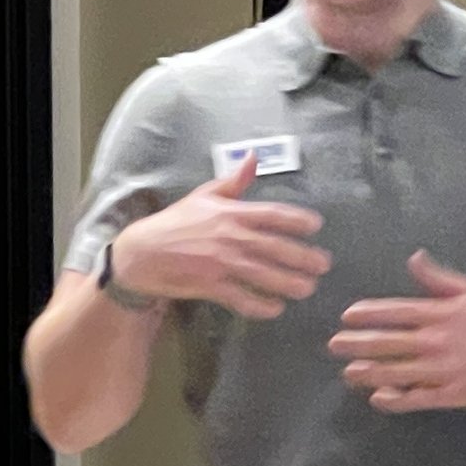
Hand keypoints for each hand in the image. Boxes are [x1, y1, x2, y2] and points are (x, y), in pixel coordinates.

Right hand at [107, 155, 330, 319]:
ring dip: (288, 283)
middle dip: (302, 257)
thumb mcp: (204, 196)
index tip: (316, 226)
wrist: (142, 252)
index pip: (272, 214)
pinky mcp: (210, 285)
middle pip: (274, 247)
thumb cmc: (175, 222)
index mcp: (230, 213)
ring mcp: (220, 262)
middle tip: (323, 265)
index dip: (296, 220)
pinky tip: (275, 308)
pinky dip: (260, 305)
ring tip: (308, 288)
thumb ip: (234, 181)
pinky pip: (241, 298)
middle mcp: (229, 236)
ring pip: (263, 274)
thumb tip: (254, 157)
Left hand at [328, 251, 465, 412]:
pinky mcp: (450, 394)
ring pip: (398, 372)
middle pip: (390, 343)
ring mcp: (443, 370)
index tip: (347, 316)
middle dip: (358, 344)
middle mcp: (438, 341)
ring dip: (369, 372)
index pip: (398, 312)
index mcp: (441, 314)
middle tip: (334, 345)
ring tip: (348, 372)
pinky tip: (377, 397)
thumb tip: (413, 257)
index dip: (369, 314)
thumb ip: (437, 277)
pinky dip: (396, 399)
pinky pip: (417, 398)